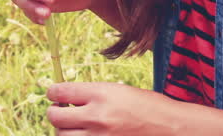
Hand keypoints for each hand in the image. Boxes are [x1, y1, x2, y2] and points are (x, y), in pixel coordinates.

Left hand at [46, 82, 178, 135]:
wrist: (170, 128)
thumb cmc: (148, 106)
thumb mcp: (120, 91)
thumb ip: (93, 95)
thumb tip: (67, 98)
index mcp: (102, 94)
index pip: (61, 92)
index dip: (53, 92)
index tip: (53, 93)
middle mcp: (97, 116)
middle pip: (55, 117)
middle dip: (54, 112)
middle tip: (59, 110)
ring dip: (64, 130)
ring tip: (74, 126)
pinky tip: (86, 134)